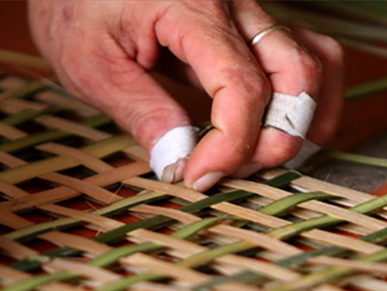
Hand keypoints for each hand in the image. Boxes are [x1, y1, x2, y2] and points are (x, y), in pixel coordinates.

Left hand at [28, 0, 343, 189]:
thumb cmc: (75, 7)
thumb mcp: (92, 65)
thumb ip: (141, 112)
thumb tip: (178, 163)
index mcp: (192, 7)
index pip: (240, 85)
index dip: (229, 144)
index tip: (198, 178)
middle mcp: (234, 4)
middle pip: (295, 75)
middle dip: (273, 138)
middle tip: (228, 173)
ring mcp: (245, 12)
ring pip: (311, 62)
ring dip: (298, 121)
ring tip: (255, 159)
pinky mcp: (242, 25)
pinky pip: (296, 55)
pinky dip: (299, 97)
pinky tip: (273, 131)